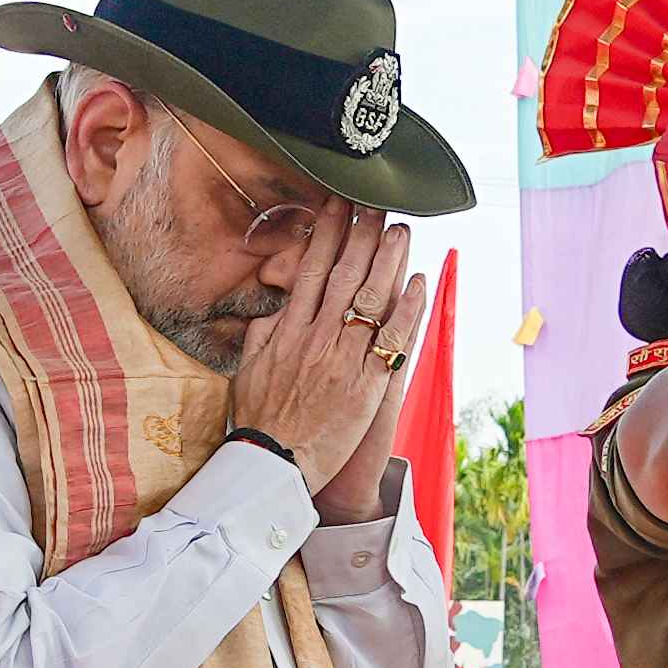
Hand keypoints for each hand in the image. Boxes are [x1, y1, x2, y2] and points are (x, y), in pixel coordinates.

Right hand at [232, 208, 416, 499]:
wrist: (273, 464)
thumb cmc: (260, 420)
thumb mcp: (248, 370)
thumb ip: (262, 335)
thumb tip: (273, 310)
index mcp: (287, 331)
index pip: (311, 270)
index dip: (327, 234)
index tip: (338, 205)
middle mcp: (316, 337)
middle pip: (345, 274)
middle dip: (362, 233)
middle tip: (377, 202)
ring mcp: (342, 359)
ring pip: (372, 298)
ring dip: (389, 259)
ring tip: (402, 230)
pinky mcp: (366, 385)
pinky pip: (393, 339)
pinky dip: (409, 308)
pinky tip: (419, 281)